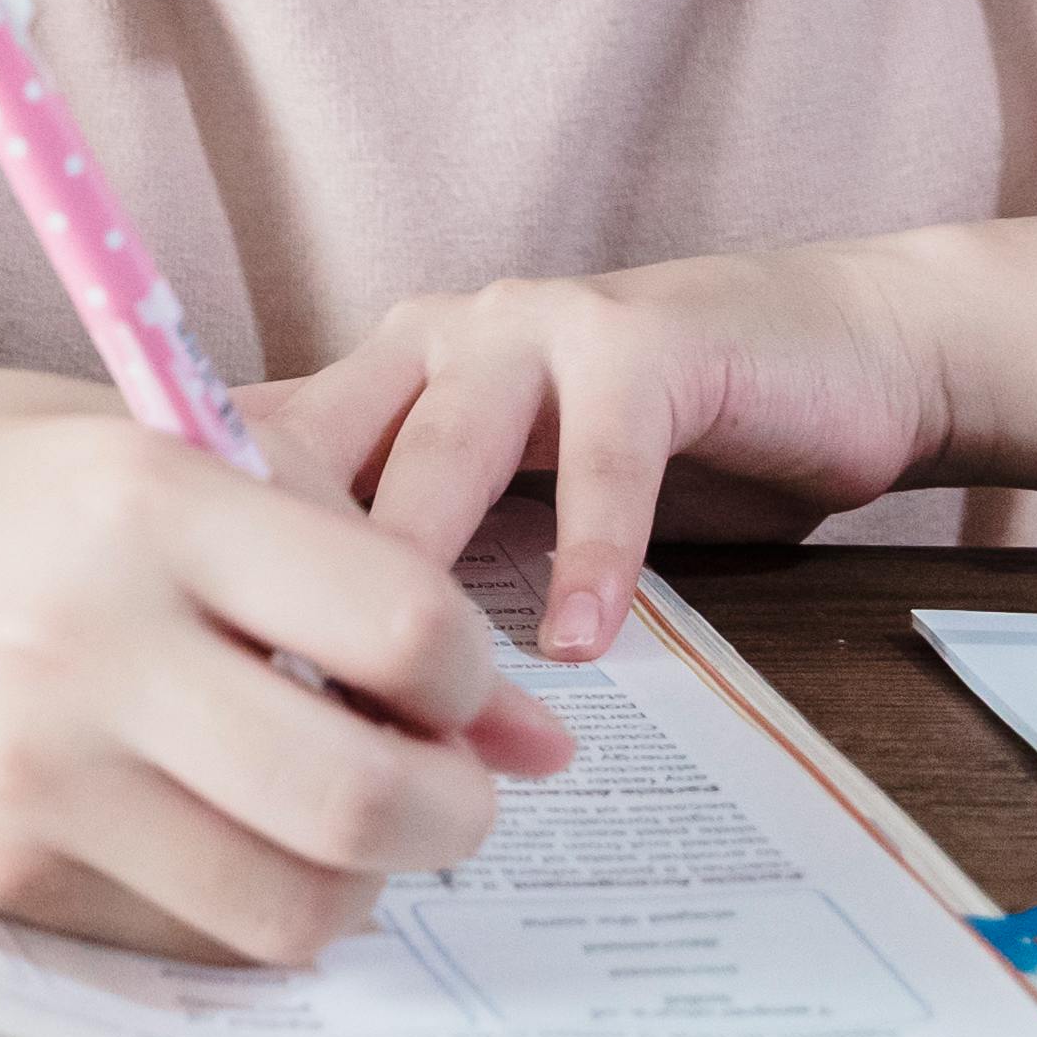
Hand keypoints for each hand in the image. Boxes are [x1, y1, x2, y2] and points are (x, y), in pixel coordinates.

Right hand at [0, 365, 574, 969]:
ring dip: (359, 884)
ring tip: (334, 824)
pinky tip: (210, 833)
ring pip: (290, 906)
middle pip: (368, 797)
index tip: (453, 676)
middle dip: (457, 812)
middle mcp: (85, 643)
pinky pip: (182, 935)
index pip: (402, 621)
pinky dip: (236, 904)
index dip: (471, 672)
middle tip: (449, 788)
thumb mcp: (131, 439)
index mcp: (138, 499)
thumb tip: (538, 729)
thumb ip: (326, 549)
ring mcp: (30, 773)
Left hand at [255, 241, 959, 663]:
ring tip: (405, 694)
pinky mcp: (646, 347)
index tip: (194, 682)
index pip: (263, 464)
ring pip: (444, 454)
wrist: (842, 350)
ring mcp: (534, 329)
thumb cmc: (659, 441)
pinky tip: (581, 643)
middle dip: (293, 579)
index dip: (219, 564)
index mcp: (380, 376)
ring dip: (419, 578)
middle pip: (328, 459)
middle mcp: (433, 339)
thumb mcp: (514, 492)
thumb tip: (304, 677)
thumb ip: (420, 549)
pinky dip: (589, 553)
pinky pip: (603, 460)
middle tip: (266, 708)